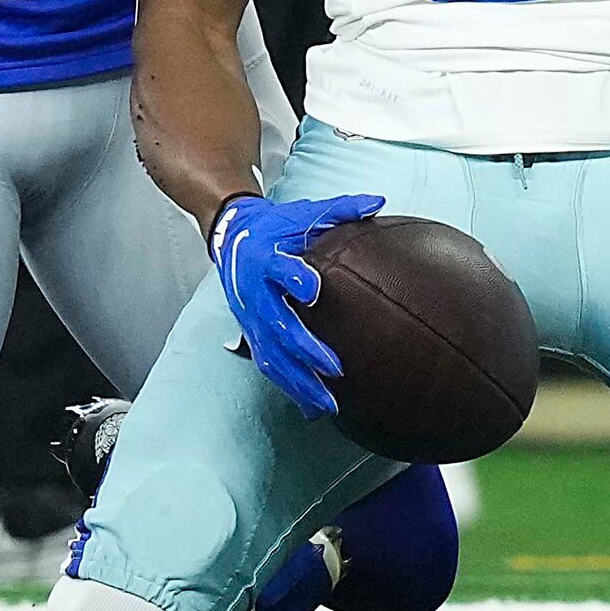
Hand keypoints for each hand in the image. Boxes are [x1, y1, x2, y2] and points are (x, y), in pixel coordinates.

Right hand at [211, 191, 384, 416]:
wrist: (232, 237)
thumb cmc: (275, 227)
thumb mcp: (304, 214)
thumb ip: (341, 209)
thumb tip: (378, 202)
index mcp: (266, 258)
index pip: (278, 269)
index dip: (294, 278)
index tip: (313, 289)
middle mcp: (256, 292)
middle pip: (277, 324)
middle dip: (305, 348)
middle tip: (334, 367)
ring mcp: (252, 318)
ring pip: (273, 356)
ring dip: (299, 381)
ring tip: (327, 403)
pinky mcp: (253, 335)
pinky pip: (270, 366)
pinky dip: (291, 388)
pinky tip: (312, 407)